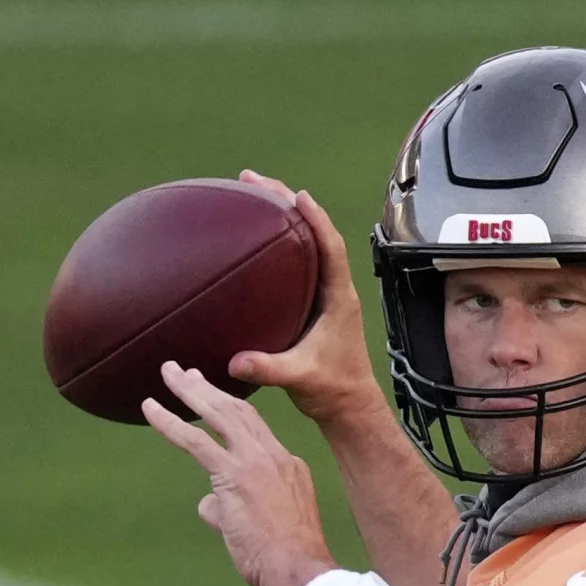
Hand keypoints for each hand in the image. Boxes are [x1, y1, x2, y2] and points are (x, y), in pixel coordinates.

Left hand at [144, 361, 337, 585]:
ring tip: (168, 372)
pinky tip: (149, 408)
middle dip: (209, 389)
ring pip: (219, 415)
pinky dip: (169, 421)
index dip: (230, 409)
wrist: (298, 570)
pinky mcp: (233, 475)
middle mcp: (275, 456)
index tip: (212, 396)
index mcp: (288, 466)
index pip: (256, 430)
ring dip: (190, 391)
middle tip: (185, 372)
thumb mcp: (260, 527)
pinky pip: (196, 440)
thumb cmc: (282, 559)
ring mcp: (256, 463)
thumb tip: (208, 505)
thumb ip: (231, 509)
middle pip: (239, 410)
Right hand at [230, 170, 390, 426]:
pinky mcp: (312, 302)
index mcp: (339, 298)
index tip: (297, 195)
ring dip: (280, 215)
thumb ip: (270, 369)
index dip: (316, 219)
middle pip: (314, 232)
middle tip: (252, 179)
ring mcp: (323, 293)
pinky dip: (276, 241)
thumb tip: (237, 362)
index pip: (331, 247)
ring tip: (249, 192)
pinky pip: (296, 261)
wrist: (348, 406)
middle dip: (285, 202)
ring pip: (304, 242)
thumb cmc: (333, 390)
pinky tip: (252, 235)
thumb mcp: (300, 378)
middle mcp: (334, 288)